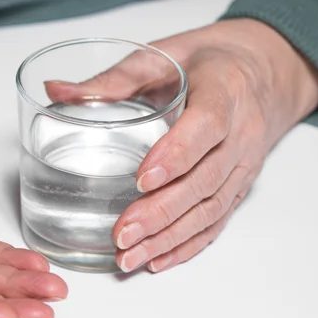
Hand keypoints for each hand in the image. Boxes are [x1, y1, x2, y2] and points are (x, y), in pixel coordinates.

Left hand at [46, 19, 317, 272]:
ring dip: (170, 237)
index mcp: (224, 92)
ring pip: (210, 209)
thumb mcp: (161, 57)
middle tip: (122, 233)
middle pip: (204, 180)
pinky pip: (218, 220)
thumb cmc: (206, 62)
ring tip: (131, 256)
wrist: (261, 72)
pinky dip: (189, 245)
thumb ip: (112, 79)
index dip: (176, 155)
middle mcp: (242, 133)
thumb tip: (56, 90)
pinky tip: (160, 260)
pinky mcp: (239, 186)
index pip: (206, 127)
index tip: (142, 180)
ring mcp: (244, 164)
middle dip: (162, 211)